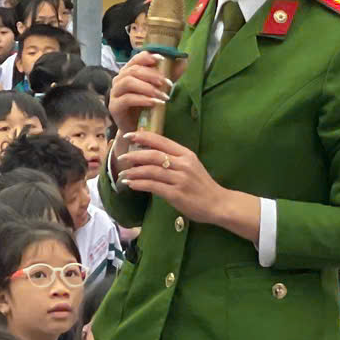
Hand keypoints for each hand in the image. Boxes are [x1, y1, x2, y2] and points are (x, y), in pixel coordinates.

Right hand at [107, 55, 173, 134]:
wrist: (136, 127)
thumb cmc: (146, 105)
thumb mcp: (160, 87)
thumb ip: (170, 74)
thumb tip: (184, 61)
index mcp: (128, 71)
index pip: (136, 59)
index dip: (148, 56)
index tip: (162, 59)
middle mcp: (119, 79)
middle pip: (133, 70)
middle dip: (152, 75)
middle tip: (167, 83)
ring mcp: (115, 92)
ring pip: (129, 82)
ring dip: (148, 87)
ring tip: (163, 95)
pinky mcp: (114, 106)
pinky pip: (127, 99)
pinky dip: (143, 100)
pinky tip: (155, 103)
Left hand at [116, 131, 251, 232]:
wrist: (218, 204)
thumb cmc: (202, 185)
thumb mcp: (191, 166)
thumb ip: (174, 160)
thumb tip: (149, 156)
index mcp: (186, 154)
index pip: (161, 141)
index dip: (143, 137)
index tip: (128, 136)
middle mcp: (183, 164)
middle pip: (153, 155)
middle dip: (134, 155)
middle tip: (121, 158)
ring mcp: (180, 179)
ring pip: (151, 171)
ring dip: (134, 172)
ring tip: (123, 174)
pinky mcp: (176, 194)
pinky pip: (153, 186)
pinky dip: (139, 184)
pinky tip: (131, 184)